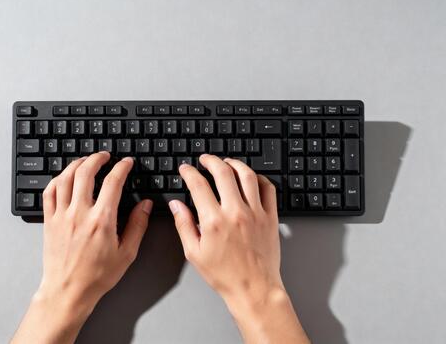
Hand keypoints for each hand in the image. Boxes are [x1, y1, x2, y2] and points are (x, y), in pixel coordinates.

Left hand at [12, 152, 152, 343]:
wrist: (68, 291)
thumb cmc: (97, 276)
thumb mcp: (127, 253)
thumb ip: (137, 225)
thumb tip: (145, 205)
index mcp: (102, 220)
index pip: (113, 182)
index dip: (121, 167)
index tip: (126, 163)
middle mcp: (80, 214)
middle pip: (86, 173)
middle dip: (97, 158)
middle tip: (105, 155)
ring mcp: (61, 216)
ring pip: (65, 178)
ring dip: (76, 164)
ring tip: (85, 161)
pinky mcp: (49, 221)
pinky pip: (49, 193)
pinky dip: (57, 179)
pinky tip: (64, 177)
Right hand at [169, 154, 308, 343]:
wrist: (253, 288)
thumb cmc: (225, 275)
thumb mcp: (194, 253)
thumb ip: (184, 225)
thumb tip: (176, 205)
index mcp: (213, 221)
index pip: (198, 185)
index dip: (189, 172)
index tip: (186, 169)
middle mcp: (235, 212)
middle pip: (223, 172)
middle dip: (210, 160)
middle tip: (205, 159)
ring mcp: (255, 213)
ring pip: (246, 175)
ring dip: (235, 163)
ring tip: (227, 162)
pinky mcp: (270, 217)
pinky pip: (268, 188)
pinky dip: (259, 177)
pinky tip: (251, 177)